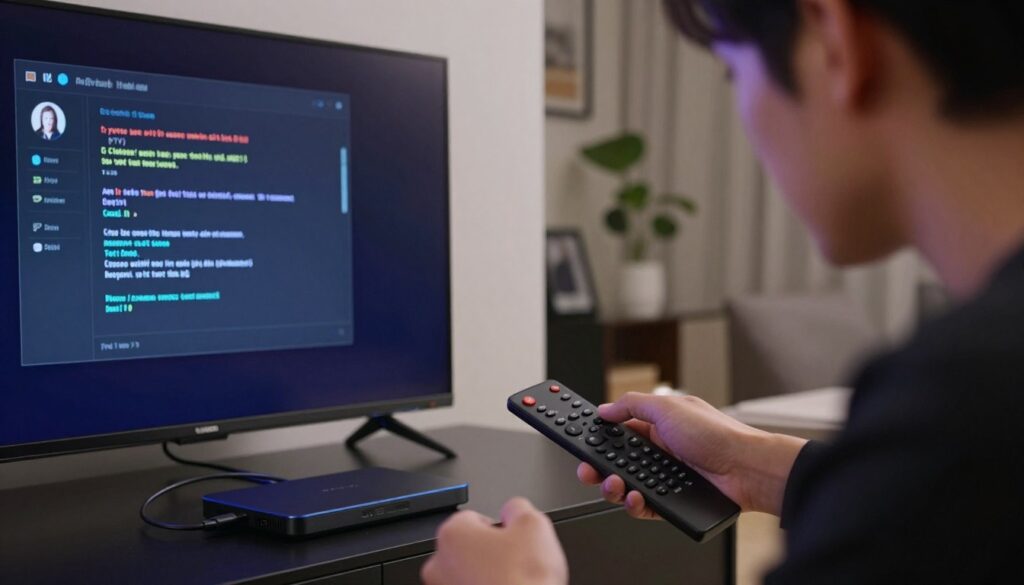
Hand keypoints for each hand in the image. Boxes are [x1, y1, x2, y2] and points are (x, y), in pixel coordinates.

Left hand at [421, 497, 567, 584]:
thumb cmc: (524, 582)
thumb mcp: (534, 526)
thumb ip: (518, 507)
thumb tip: (514, 509)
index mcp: (452, 535)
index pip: (475, 517)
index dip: (500, 527)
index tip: (513, 538)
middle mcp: (439, 565)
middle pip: (468, 547)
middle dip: (491, 552)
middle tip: (516, 561)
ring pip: (468, 574)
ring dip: (487, 574)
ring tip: (513, 581)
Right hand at [577, 393, 806, 516]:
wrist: (746, 469)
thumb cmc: (717, 433)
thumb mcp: (669, 407)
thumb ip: (632, 406)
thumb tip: (606, 408)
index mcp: (657, 425)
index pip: (618, 429)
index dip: (597, 434)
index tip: (577, 437)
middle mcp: (660, 451)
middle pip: (617, 460)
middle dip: (598, 465)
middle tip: (586, 469)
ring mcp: (665, 477)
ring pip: (626, 485)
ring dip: (614, 486)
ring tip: (614, 484)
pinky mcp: (672, 501)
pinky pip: (644, 505)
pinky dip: (635, 504)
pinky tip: (635, 498)